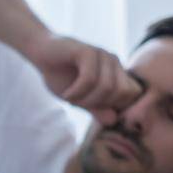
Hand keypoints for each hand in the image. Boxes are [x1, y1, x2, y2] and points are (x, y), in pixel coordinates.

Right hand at [27, 34, 142, 120]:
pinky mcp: (88, 51)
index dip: (113, 107)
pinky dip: (76, 92)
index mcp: (116, 72)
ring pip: (107, 88)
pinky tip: (66, 95)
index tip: (92, 108)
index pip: (132, 95)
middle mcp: (114, 62)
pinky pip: (90, 79)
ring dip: (85, 100)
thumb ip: (97, 109)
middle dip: (99, 105)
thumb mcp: (80, 99)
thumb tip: (113, 121)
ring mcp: (102, 55)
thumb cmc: (60, 76)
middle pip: (121, 94)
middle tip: (78, 104)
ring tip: (70, 98)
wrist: (40, 52)